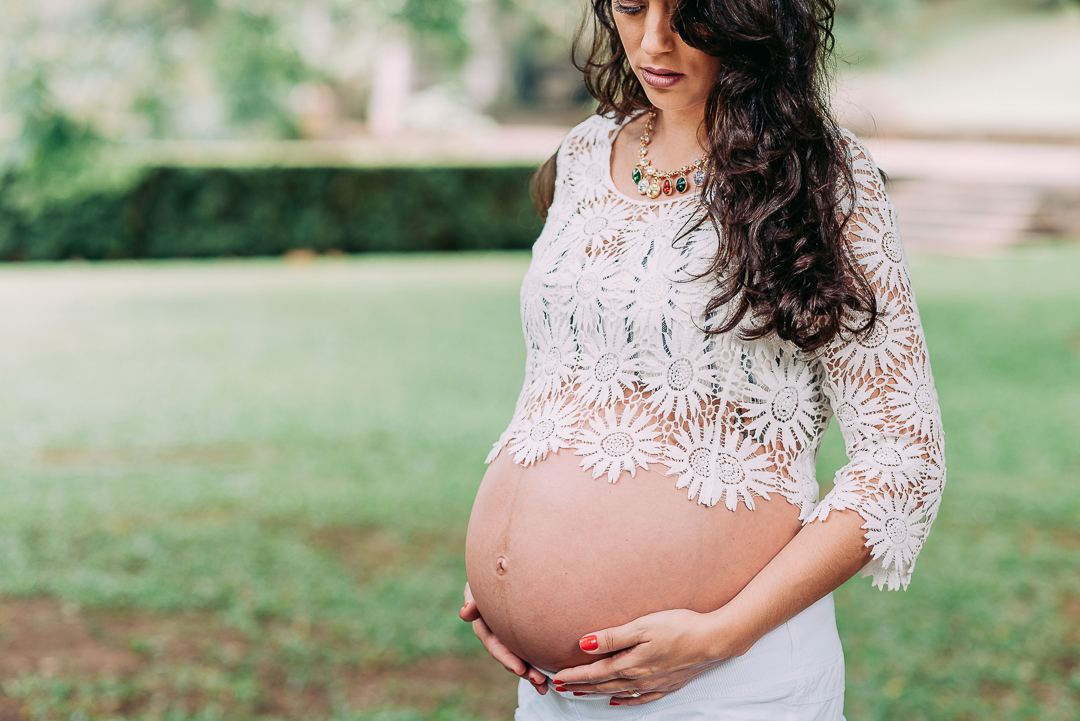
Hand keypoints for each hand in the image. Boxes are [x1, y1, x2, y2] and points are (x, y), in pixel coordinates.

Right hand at [459, 583, 548, 693]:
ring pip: (520, 657)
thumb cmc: (492, 574)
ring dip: (531, 673)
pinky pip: (531, 651)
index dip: (505, 657)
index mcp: (484, 625)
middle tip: (539, 680)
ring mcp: (510, 636)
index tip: (519, 668)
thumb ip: (472, 598)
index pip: (494, 643)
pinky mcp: (524, 635)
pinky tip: (550, 677)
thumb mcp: (479, 585)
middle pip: (508, 655)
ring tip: (545, 685)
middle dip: (523, 670)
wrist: (511, 569)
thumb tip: (465, 613)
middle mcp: (496, 634)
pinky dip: (539, 664)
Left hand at [551, 608, 750, 705]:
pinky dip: (624, 700)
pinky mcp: (667, 684)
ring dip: (596, 692)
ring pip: (617, 691)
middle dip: (580, 685)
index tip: (557, 677)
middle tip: (561, 686)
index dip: (574, 675)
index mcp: (630, 664)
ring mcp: (653, 684)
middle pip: (602, 684)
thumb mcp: (642, 626)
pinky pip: (639, 698)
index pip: (594, 673)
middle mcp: (639, 678)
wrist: (714, 640)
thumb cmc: (680, 627)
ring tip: (580, 692)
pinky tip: (617, 700)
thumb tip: (584, 644)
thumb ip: (612, 637)